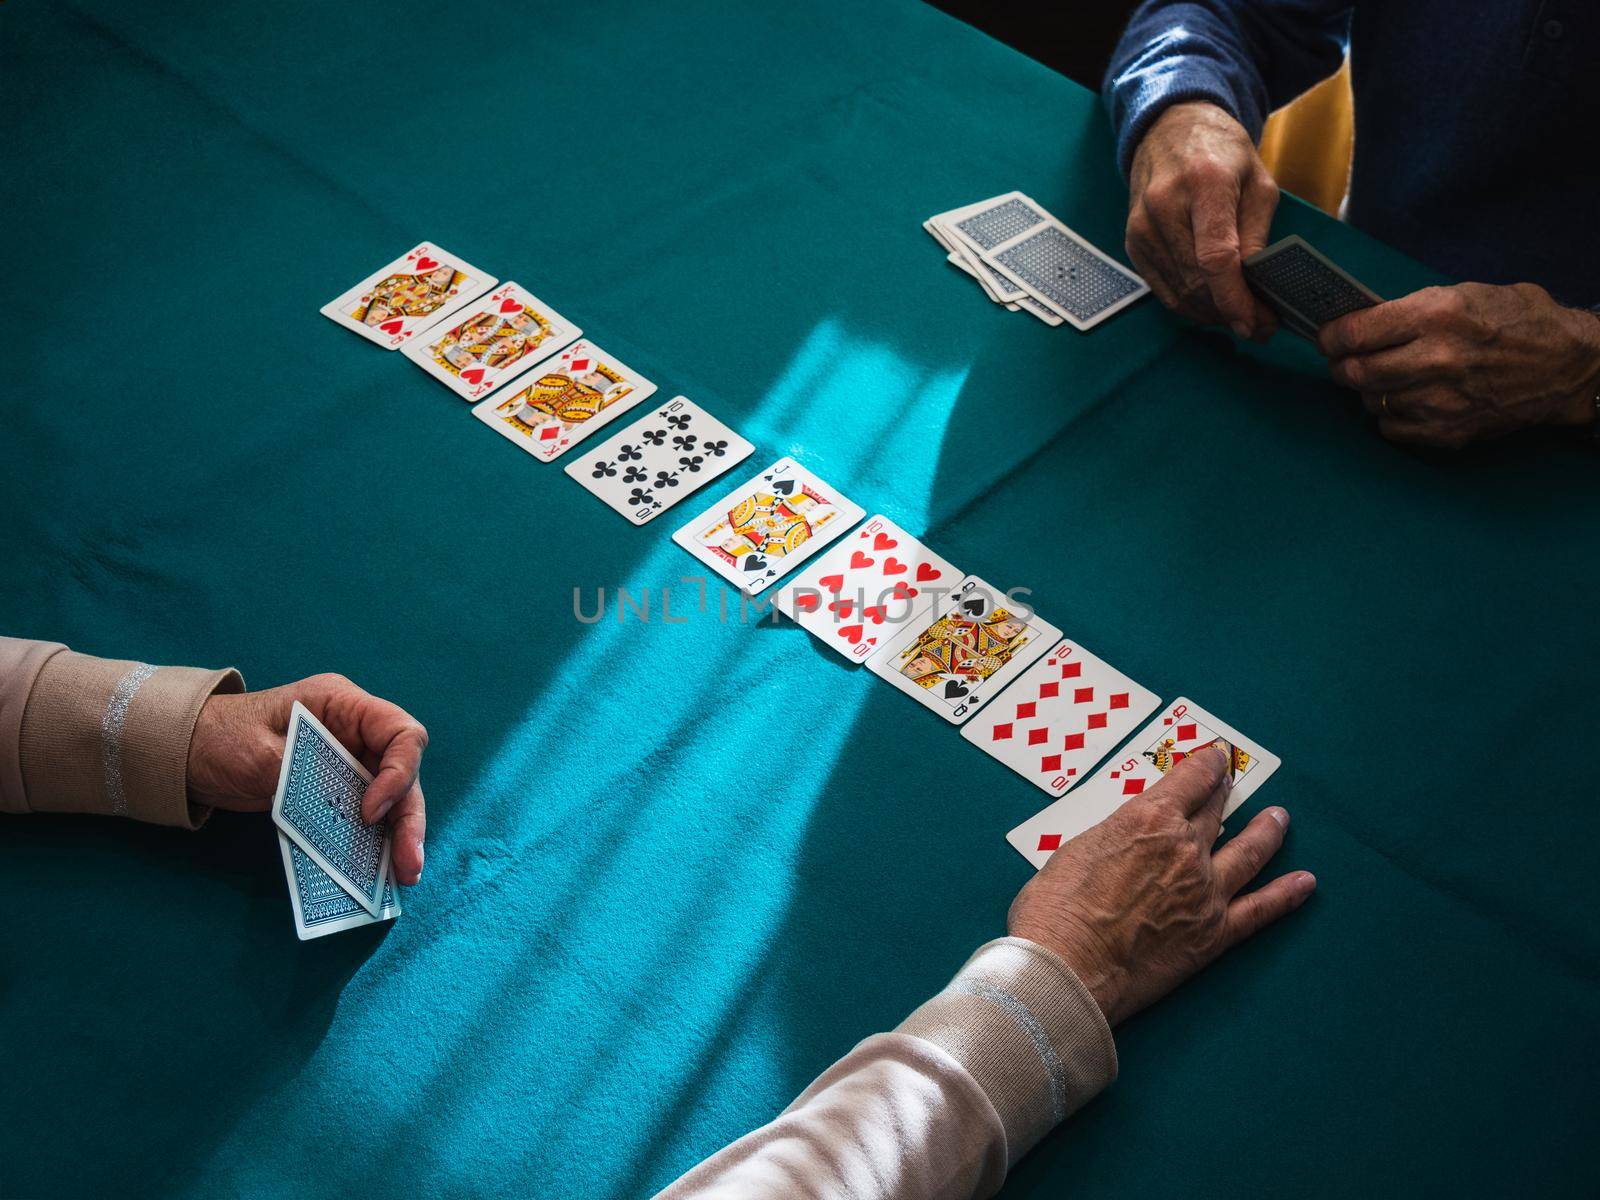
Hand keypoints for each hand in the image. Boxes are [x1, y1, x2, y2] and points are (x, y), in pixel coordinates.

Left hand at [187, 674, 427, 884]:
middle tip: (408, 864)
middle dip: (409, 818)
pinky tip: (381, 870)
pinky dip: (376, 841)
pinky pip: (368, 815)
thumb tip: (351, 814)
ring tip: (404, 876)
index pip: (401, 733)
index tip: (369, 812)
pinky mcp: (338, 789)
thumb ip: (307, 778)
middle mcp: (357, 732)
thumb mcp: (261, 755)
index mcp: (344, 706)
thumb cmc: (221, 739)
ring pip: (393, 798)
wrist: (186, 753)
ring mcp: (349, 761)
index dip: (398, 773)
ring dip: (400, 836)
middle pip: (404, 772)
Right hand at [1008, 741, 1313, 1025]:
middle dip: (1224, 794)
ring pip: (1249, 852)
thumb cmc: (1055, 909)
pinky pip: (1260, 910)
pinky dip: (1285, 895)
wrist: (1068, 965)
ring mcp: (1205, 891)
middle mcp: (1184, 848)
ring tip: (1279, 818)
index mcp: (1147, 819)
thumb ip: (1112, 839)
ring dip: (1267, 832)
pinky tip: (1304, 883)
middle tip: (1232, 782)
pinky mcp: (1214, 933)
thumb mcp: (1075, 849)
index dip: (1206, 765)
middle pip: (1215, 812)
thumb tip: (1123, 844)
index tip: (1215, 756)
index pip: (1189, 780)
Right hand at [1125, 101, 1280, 338]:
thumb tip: (1256, 287)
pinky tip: (1213, 305)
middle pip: (1197, 282)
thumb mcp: (1257, 181)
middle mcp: (1164, 207)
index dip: (1235, 299)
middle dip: (1231, 312)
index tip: (1255, 322)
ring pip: (1180, 294)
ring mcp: (1142, 227)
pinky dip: (1191, 306)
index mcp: (1203, 183)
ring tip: (1241, 315)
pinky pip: (1163, 290)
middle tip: (1261, 324)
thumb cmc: (1221, 153)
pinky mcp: (1132, 243)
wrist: (1171, 130)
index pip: (1215, 258)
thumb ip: (1257, 234)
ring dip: (1213, 314)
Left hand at [1319, 283, 1599, 448]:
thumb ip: (1413, 309)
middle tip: (1343, 360)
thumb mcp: (1465, 294)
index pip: (1356, 332)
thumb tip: (1365, 320)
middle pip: (1356, 371)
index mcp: (1437, 315)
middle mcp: (1434, 359)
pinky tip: (1404, 399)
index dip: (1332, 336)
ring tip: (1381, 377)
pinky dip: (1389, 414)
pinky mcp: (1446, 431)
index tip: (1327, 337)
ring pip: (1370, 400)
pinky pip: (1391, 427)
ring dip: (1367, 390)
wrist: (1567, 367)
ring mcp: (1439, 400)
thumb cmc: (1517, 321)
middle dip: (1342, 365)